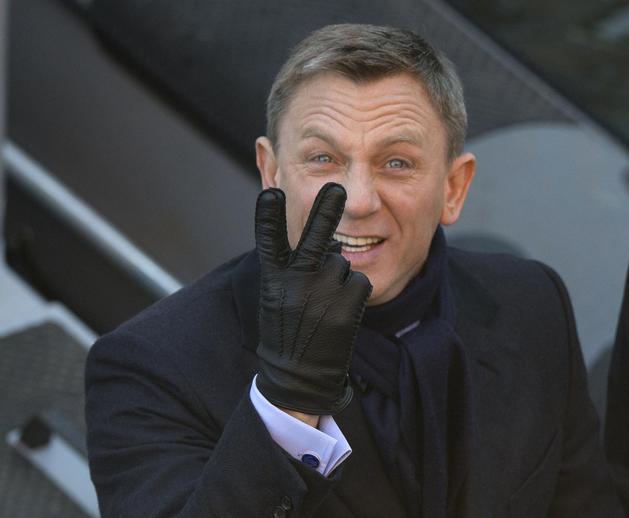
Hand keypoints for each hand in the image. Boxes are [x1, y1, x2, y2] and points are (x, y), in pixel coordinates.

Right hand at [254, 183, 371, 414]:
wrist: (299, 375)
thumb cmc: (287, 328)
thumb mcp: (277, 295)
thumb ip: (293, 267)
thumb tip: (331, 242)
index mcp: (274, 278)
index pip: (268, 241)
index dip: (268, 216)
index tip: (272, 193)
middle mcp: (296, 283)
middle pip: (314, 239)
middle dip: (326, 210)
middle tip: (336, 187)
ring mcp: (323, 295)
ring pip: (342, 265)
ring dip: (338, 278)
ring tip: (324, 306)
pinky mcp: (347, 308)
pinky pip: (359, 283)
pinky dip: (353, 294)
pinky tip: (339, 314)